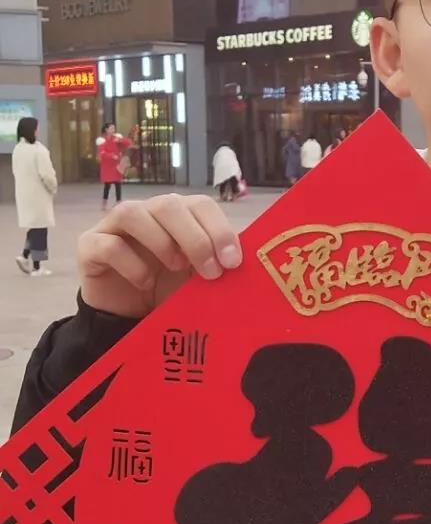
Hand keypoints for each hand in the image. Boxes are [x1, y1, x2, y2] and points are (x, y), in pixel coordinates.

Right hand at [78, 194, 243, 319]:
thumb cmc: (165, 293)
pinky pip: (107, 244)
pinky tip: (144, 283)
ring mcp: (113, 227)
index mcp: (177, 216)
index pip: (200, 204)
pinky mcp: (89, 246)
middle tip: (210, 272)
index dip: (218, 228)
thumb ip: (216, 264)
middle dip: (195, 237)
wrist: (126, 320)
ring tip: (175, 268)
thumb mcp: (197, 280)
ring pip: (132, 213)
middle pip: (168, 204)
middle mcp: (146, 214)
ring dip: (160, 240)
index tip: (233, 262)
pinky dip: (130, 264)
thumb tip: (248, 262)